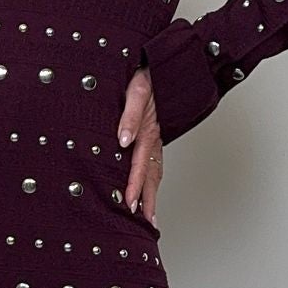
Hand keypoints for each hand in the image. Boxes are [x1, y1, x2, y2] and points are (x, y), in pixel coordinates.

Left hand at [117, 66, 162, 224]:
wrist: (164, 64)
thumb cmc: (147, 76)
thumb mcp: (136, 91)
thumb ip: (130, 115)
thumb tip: (123, 140)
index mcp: (149, 130)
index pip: (140, 165)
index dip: (134, 186)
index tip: (129, 205)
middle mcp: (154, 138)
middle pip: (151, 176)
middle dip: (147, 200)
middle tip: (145, 224)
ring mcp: (157, 138)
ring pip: (155, 173)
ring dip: (152, 195)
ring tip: (150, 218)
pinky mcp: (155, 135)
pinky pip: (155, 163)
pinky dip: (152, 181)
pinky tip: (148, 192)